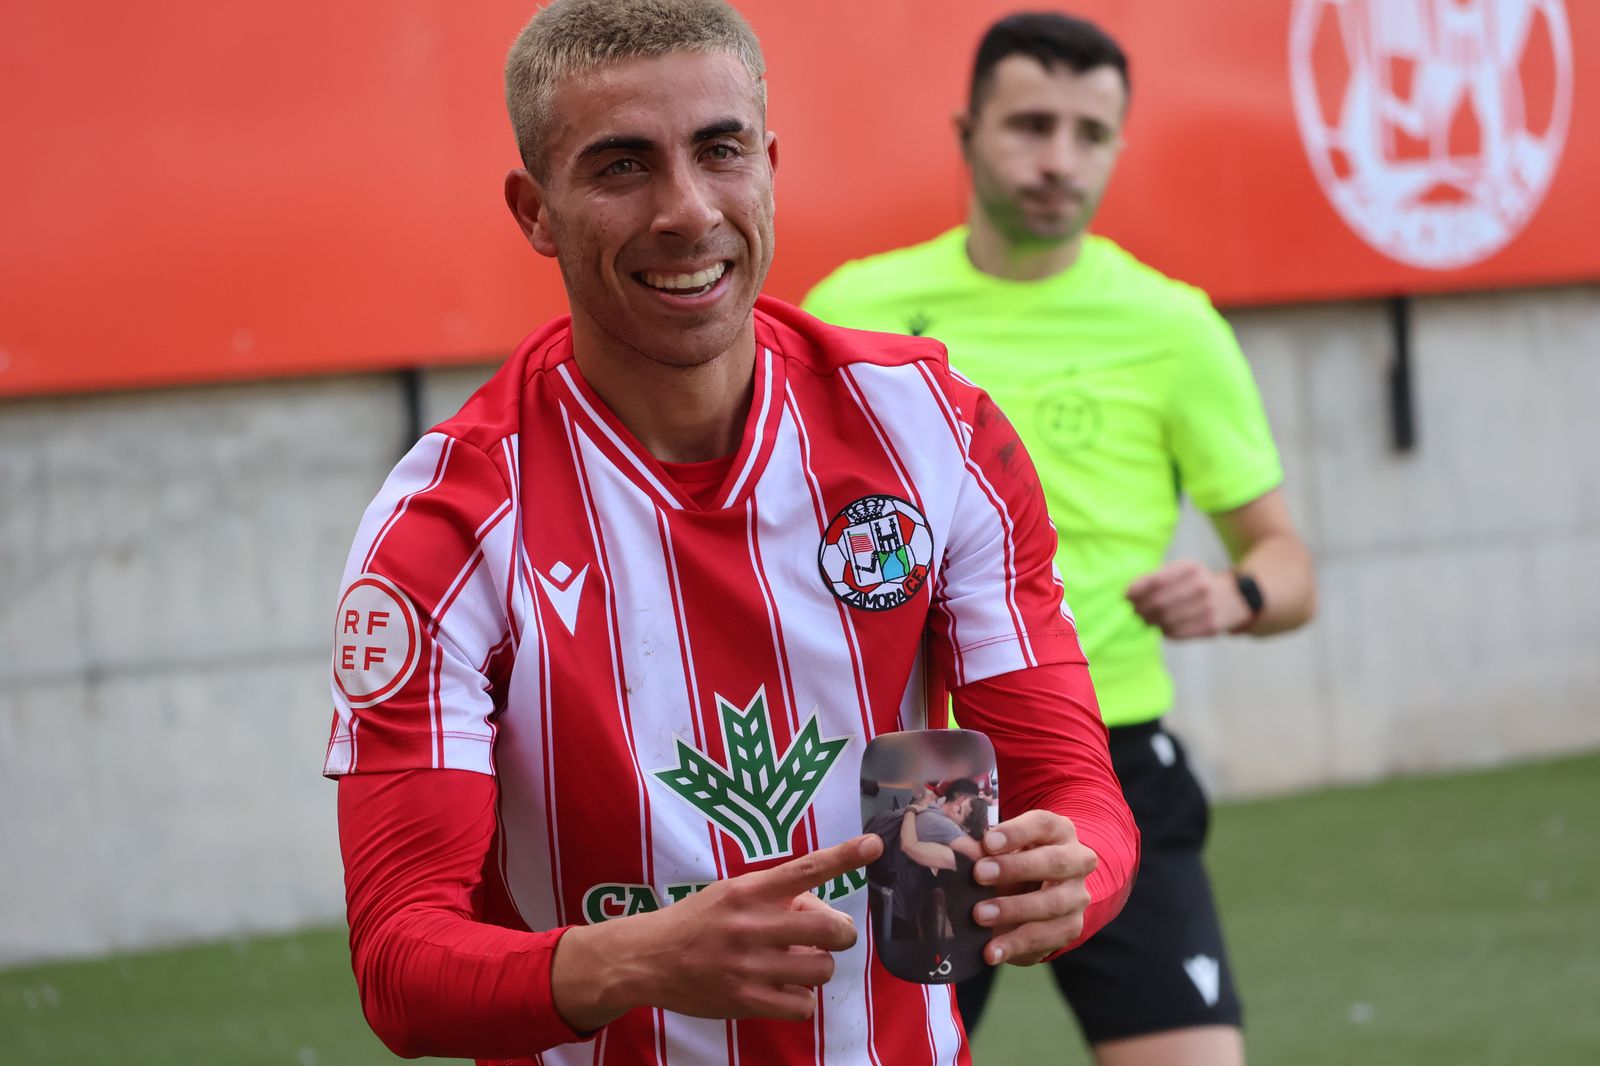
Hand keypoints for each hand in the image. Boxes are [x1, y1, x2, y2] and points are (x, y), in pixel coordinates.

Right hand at [551, 834, 882, 1029]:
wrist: (648, 959)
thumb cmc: (697, 922)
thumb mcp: (732, 893)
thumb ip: (776, 896)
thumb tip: (820, 911)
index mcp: (750, 889)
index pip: (806, 868)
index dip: (844, 856)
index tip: (873, 846)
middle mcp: (753, 924)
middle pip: (830, 929)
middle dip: (838, 933)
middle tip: (825, 936)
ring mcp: (750, 965)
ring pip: (822, 968)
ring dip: (818, 967)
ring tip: (796, 964)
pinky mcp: (746, 1000)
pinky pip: (803, 1004)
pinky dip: (801, 998)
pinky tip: (784, 989)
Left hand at [969, 809, 1098, 965]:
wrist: (1043, 888)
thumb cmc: (1015, 858)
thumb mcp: (1002, 848)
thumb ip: (984, 849)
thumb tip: (958, 851)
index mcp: (1058, 831)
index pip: (1043, 824)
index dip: (1016, 832)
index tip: (988, 842)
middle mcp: (1077, 860)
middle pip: (1054, 862)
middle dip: (1015, 868)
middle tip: (979, 874)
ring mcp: (1077, 895)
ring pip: (1053, 903)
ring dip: (1013, 910)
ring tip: (979, 916)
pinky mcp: (1071, 927)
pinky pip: (1048, 938)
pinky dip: (1016, 945)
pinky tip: (991, 951)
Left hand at [1125, 558, 1250, 638]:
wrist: (1236, 598)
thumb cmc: (1198, 583)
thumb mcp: (1182, 570)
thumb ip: (1156, 579)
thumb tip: (1128, 596)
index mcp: (1191, 567)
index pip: (1155, 582)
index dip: (1136, 591)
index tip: (1126, 597)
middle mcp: (1201, 586)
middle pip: (1158, 602)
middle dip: (1140, 609)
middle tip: (1134, 611)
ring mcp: (1208, 607)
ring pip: (1165, 620)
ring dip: (1150, 622)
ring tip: (1145, 619)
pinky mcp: (1210, 627)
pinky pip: (1176, 633)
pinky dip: (1163, 631)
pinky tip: (1161, 626)